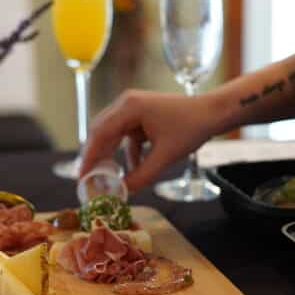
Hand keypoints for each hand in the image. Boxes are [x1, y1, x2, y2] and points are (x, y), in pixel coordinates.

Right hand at [80, 89, 214, 191]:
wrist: (213, 113)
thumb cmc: (191, 129)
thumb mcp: (165, 156)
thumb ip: (142, 175)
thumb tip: (123, 192)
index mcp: (130, 107)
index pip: (100, 133)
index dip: (89, 157)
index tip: (82, 177)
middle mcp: (127, 103)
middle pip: (101, 131)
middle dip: (97, 157)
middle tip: (91, 180)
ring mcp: (134, 107)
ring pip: (113, 134)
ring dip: (112, 155)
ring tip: (110, 177)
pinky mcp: (142, 114)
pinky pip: (127, 134)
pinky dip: (128, 151)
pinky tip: (134, 168)